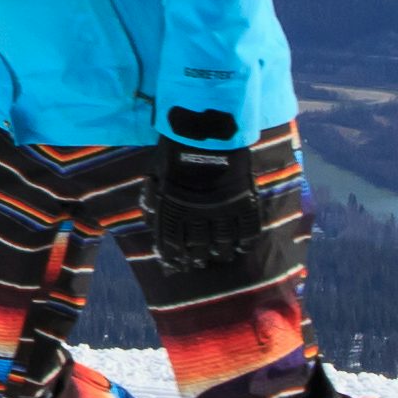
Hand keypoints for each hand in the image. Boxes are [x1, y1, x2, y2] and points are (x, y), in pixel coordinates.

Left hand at [145, 132, 266, 294]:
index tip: (177, 265)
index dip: (174, 257)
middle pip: (198, 246)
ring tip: (220, 257)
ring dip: (220, 254)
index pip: (172, 242)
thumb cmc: (176, 151)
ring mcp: (222, 209)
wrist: (205, 132)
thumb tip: (150, 221)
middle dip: (197, 258)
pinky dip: (245, 243)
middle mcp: (197, 214)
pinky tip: (242, 248)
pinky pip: (247, 230)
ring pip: (223, 242)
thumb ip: (152, 199)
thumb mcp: (156, 173)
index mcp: (174, 207)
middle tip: (199, 263)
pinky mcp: (243, 202)